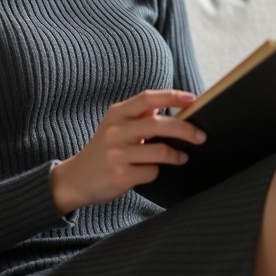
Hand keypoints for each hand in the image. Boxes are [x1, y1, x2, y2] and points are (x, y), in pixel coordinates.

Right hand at [50, 90, 205, 212]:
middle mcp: (116, 131)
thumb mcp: (115, 126)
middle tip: (201, 135)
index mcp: (117, 114)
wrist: (75, 179)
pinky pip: (151, 172)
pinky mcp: (120, 176)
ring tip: (182, 157)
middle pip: (159, 124)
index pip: (148, 98)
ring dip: (177, 155)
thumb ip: (139, 116)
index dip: (173, 96)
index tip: (193, 99)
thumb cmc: (102, 151)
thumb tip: (169, 105)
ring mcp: (117, 154)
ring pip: (160, 151)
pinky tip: (152, 171)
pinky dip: (157, 172)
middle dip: (185, 129)